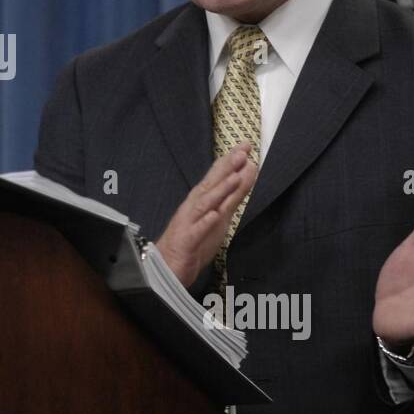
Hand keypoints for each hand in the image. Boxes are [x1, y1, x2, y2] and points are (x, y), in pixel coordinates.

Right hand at [155, 142, 257, 286]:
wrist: (167, 266)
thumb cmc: (193, 241)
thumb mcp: (219, 217)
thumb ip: (232, 196)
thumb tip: (246, 174)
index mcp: (201, 201)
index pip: (217, 177)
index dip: (230, 161)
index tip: (245, 146)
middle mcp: (194, 208)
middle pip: (211, 185)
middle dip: (226, 169)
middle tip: (241, 153)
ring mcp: (188, 223)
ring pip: (204, 205)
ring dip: (218, 191)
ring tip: (233, 178)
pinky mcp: (186, 241)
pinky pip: (196, 231)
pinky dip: (204, 222)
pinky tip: (214, 215)